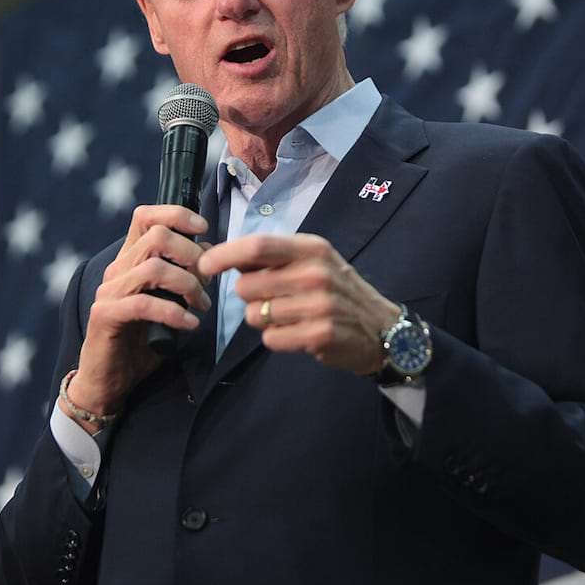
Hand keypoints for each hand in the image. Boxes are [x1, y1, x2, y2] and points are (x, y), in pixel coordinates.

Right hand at [67, 205, 211, 433]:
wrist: (110, 381)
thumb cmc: (142, 342)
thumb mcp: (170, 304)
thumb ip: (184, 278)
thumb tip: (208, 253)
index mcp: (130, 261)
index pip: (145, 216)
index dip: (176, 214)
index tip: (203, 228)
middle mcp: (117, 270)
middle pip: (157, 237)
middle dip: (192, 255)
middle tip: (209, 281)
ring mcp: (109, 292)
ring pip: (154, 269)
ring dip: (188, 286)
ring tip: (203, 307)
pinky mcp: (105, 315)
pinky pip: (144, 304)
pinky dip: (174, 312)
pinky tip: (190, 325)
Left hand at [198, 233, 398, 375]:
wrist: (381, 329)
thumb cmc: (337, 291)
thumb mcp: (312, 262)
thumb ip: (272, 259)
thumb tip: (221, 255)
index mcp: (311, 248)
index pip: (257, 246)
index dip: (224, 255)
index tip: (204, 265)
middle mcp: (316, 272)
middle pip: (247, 285)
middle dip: (249, 297)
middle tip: (272, 300)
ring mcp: (320, 304)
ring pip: (255, 314)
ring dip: (263, 320)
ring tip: (289, 317)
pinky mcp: (320, 334)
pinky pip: (271, 338)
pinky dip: (276, 339)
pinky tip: (297, 333)